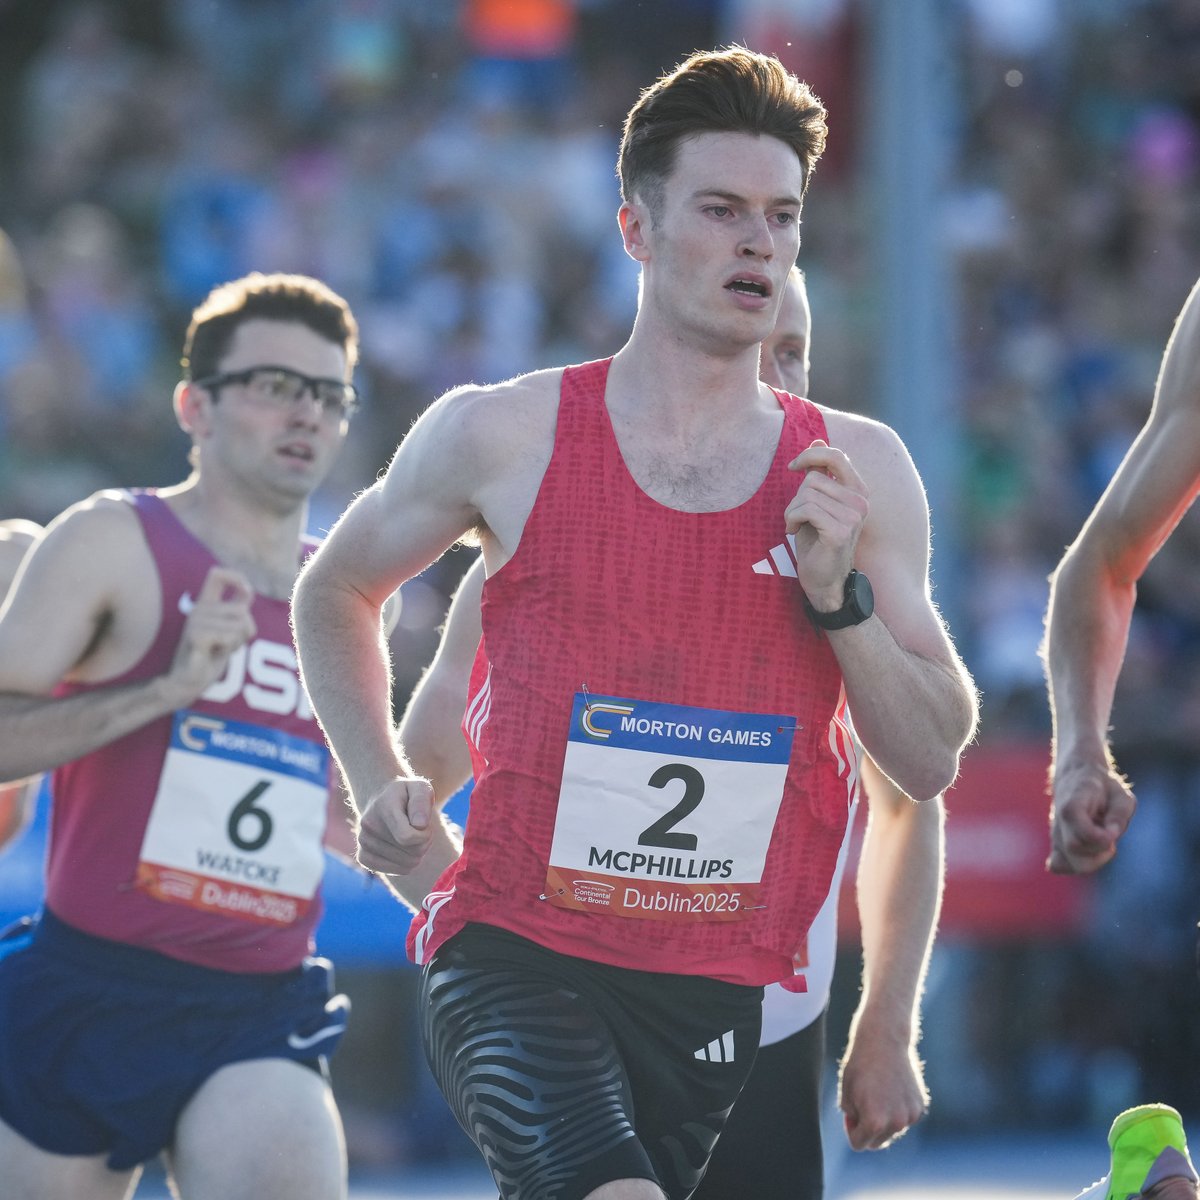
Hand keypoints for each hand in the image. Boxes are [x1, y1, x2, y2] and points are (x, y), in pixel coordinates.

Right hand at [166, 567, 255, 702]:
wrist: (191, 679)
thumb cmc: (212, 653)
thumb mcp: (229, 627)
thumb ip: (238, 609)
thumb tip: (249, 590)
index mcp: (205, 603)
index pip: (217, 575)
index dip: (237, 578)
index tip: (248, 591)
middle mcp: (199, 608)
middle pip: (242, 611)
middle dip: (245, 631)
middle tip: (227, 642)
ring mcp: (195, 622)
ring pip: (240, 625)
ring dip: (238, 641)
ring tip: (219, 648)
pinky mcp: (195, 636)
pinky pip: (230, 636)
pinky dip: (230, 647)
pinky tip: (214, 653)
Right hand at [355, 777, 435, 874]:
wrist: (384, 800)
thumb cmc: (408, 796)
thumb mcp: (420, 788)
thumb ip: (421, 801)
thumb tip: (419, 825)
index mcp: (383, 806)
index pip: (408, 837)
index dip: (425, 835)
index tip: (424, 824)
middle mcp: (368, 825)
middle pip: (411, 853)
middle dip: (423, 843)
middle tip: (419, 829)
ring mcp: (363, 842)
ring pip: (407, 865)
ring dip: (417, 853)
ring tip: (411, 836)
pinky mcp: (362, 857)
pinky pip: (397, 871)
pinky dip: (406, 864)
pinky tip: (403, 849)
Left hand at [785, 439, 868, 608]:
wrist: (824, 580)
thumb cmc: (817, 541)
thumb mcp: (817, 503)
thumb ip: (820, 473)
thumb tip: (817, 440)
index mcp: (858, 491)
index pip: (836, 455)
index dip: (811, 455)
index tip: (793, 467)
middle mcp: (860, 502)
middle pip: (813, 478)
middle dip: (796, 497)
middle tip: (797, 517)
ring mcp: (853, 517)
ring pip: (806, 494)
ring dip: (792, 511)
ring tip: (796, 527)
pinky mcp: (839, 531)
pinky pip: (805, 510)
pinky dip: (791, 520)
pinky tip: (793, 533)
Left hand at [839, 1025, 927, 1150]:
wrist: (883, 1040)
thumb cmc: (859, 1065)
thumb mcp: (846, 1094)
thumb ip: (852, 1118)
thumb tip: (864, 1132)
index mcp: (874, 1122)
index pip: (859, 1144)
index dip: (851, 1130)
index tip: (851, 1115)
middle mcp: (896, 1123)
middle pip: (877, 1142)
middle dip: (867, 1129)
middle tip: (862, 1104)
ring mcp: (910, 1116)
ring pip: (891, 1131)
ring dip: (883, 1120)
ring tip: (877, 1093)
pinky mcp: (919, 1107)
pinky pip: (903, 1118)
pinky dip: (897, 1110)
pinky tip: (891, 1089)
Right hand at [1048, 760, 1135, 873]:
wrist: (1077, 777)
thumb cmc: (1102, 787)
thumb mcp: (1120, 794)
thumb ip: (1119, 814)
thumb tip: (1112, 836)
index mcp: (1072, 805)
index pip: (1082, 832)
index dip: (1102, 838)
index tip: (1113, 831)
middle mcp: (1059, 822)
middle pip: (1074, 849)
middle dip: (1099, 851)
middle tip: (1110, 839)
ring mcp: (1055, 834)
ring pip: (1066, 863)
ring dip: (1091, 860)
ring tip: (1101, 845)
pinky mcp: (1056, 844)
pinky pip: (1058, 866)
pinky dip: (1075, 866)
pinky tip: (1089, 853)